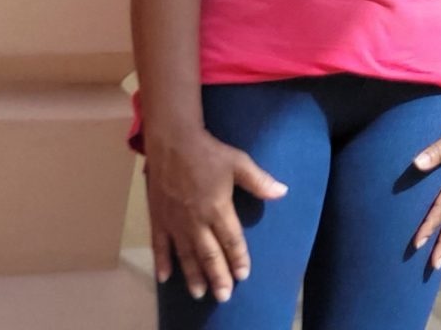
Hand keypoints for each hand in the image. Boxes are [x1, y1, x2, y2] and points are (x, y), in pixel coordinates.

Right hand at [146, 124, 287, 302]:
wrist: (173, 143)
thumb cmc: (209, 152)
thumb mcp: (239, 162)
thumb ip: (259, 181)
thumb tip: (282, 192)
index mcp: (217, 208)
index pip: (231, 240)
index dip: (238, 258)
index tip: (244, 275)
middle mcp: (195, 220)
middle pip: (208, 254)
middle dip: (217, 276)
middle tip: (223, 296)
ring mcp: (174, 221)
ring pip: (185, 255)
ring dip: (192, 275)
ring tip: (198, 294)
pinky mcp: (158, 218)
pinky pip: (159, 245)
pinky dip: (161, 262)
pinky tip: (164, 278)